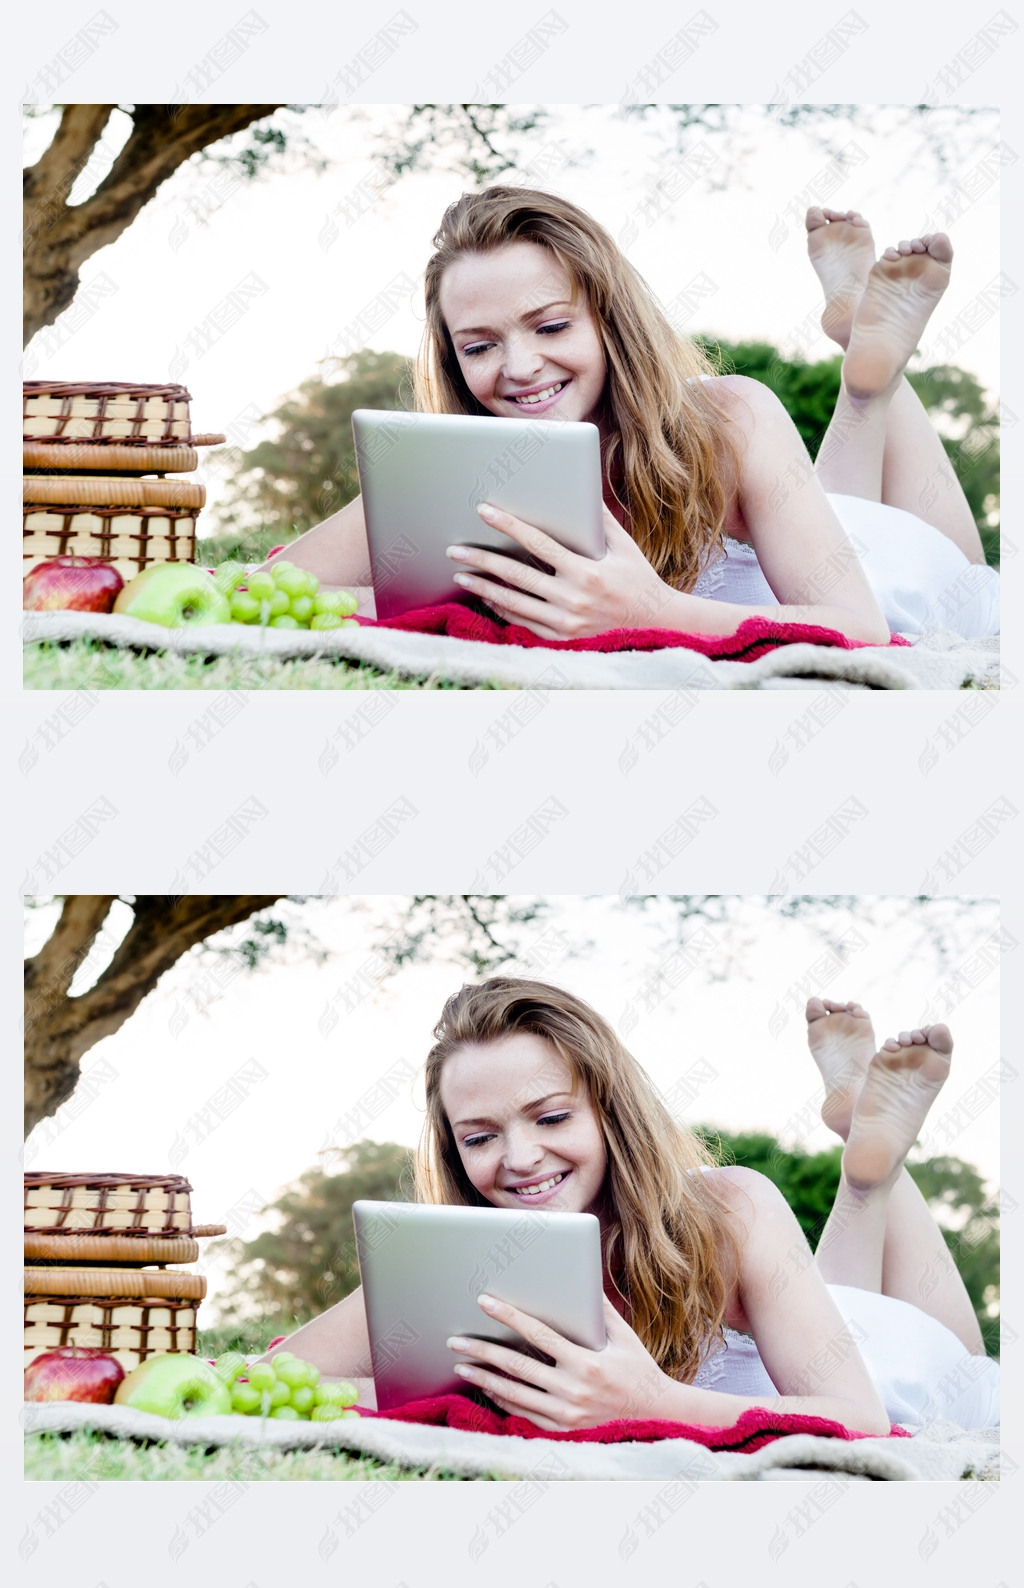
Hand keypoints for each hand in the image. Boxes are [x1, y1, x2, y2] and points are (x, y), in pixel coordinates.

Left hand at [446, 503, 677, 639]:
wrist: (655, 624)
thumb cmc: (638, 580)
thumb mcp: (625, 547)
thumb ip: (601, 520)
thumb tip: (582, 490)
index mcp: (587, 572)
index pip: (539, 543)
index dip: (510, 526)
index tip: (486, 511)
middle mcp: (573, 599)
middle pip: (516, 576)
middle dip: (482, 561)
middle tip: (455, 549)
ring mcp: (566, 622)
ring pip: (514, 603)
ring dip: (484, 589)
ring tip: (461, 575)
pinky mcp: (562, 638)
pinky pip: (524, 623)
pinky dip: (503, 610)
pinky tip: (487, 598)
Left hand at [447, 1294, 671, 1430]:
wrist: (655, 1415)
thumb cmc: (638, 1369)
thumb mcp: (625, 1337)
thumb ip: (601, 1310)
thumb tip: (582, 1279)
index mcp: (586, 1362)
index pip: (538, 1334)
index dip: (510, 1317)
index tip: (486, 1302)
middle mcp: (573, 1390)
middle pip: (516, 1367)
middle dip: (482, 1351)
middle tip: (456, 1340)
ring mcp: (566, 1414)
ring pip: (514, 1394)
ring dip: (484, 1379)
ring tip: (462, 1366)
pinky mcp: (563, 1430)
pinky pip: (524, 1414)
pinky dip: (503, 1400)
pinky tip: (487, 1389)